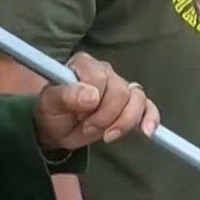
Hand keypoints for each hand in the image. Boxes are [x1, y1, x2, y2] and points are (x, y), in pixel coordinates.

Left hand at [34, 53, 160, 150]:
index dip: (93, 100)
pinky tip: (147, 131)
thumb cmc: (53, 112)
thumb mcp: (50, 104)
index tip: (80, 116)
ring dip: (123, 122)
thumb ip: (66, 96)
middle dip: (105, 116)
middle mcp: (105, 71)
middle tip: (87, 127)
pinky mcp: (132, 104)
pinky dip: (149, 118)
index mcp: (84, 65)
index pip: (99, 77)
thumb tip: (92, 95)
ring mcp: (120, 86)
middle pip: (120, 91)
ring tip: (106, 135)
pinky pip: (148, 106)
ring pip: (137, 99)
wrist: (58, 128)